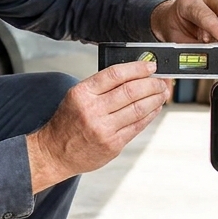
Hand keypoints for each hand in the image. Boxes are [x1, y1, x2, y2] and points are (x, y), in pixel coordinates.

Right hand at [26, 61, 169, 191]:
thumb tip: (133, 75)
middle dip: (152, 83)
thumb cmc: (67, 123)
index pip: (115, 74)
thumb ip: (101, 86)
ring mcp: (103, 129)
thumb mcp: (77, 97)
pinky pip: (137, 126)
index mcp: (82, 93)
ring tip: (162, 93)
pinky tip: (155, 108)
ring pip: (138, 108)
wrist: (55, 152)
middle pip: (131, 91)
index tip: (150, 66)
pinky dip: (150, 115)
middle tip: (161, 80)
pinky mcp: (112, 144)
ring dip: (155, 99)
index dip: (137, 68)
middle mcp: (92, 110)